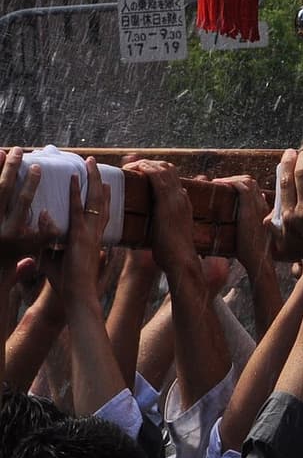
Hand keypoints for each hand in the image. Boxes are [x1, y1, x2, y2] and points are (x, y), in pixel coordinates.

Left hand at [0, 148, 53, 267]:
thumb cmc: (18, 250)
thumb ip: (48, 232)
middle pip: (2, 190)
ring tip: (2, 151)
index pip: (22, 201)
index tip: (36, 167)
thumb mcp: (37, 246)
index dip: (30, 183)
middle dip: (10, 169)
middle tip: (18, 151)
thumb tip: (48, 212)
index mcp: (14, 230)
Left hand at [52, 158, 109, 305]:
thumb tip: (43, 221)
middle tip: (94, 163)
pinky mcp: (80, 235)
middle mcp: (96, 231)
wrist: (77, 294)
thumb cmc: (67, 280)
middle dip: (98, 180)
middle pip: (101, 200)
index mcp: (94, 237)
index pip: (100, 212)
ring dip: (92, 179)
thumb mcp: (55, 257)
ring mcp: (90, 232)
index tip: (103, 182)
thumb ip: (49, 240)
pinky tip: (73, 179)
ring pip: (94, 199)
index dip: (103, 196)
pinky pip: (78, 209)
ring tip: (89, 163)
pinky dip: (76, 193)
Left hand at [138, 160, 198, 278]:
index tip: (140, 171)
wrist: (181, 260)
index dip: (156, 170)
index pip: (172, 177)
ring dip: (145, 163)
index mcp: (183, 202)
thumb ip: (162, 223)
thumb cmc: (172, 253)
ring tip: (129, 166)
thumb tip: (154, 224)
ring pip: (163, 168)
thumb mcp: (169, 232)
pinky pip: (156, 176)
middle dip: (150, 163)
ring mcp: (176, 198)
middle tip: (132, 165)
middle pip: (168, 168)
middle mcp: (181, 196)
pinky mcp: (167, 202)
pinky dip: (145, 168)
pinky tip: (132, 169)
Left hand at [213, 174, 272, 272]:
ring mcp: (257, 205)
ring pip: (247, 180)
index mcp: (264, 209)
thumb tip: (248, 221)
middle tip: (219, 184)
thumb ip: (252, 225)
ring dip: (231, 179)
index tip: (227, 189)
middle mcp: (262, 204)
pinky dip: (229, 182)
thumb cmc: (254, 253)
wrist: (259, 259)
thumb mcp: (254, 235)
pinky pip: (242, 186)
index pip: (255, 189)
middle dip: (234, 179)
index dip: (241, 185)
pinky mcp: (249, 208)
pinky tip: (217, 184)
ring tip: (217, 182)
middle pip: (251, 181)